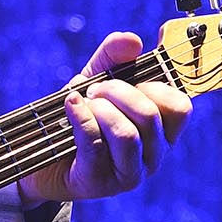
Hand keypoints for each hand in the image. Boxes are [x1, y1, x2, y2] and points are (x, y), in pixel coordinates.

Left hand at [17, 31, 191, 203]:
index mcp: (163, 132)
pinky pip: (95, 143)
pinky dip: (80, 117)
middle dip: (118, 92)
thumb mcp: (96, 80)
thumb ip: (113, 58)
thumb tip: (131, 39)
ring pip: (127, 134)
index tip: (126, 77)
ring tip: (83, 101)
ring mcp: (129, 173)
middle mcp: (153, 156)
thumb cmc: (80, 115)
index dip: (154, 85)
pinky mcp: (100, 182)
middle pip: (150, 116)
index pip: (179, 108)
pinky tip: (70, 105)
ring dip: (100, 108)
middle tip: (95, 89)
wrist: (42, 153)